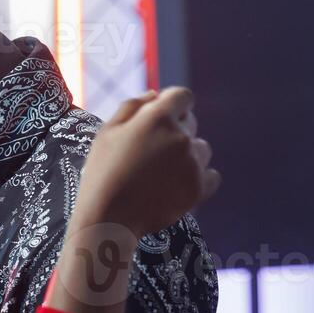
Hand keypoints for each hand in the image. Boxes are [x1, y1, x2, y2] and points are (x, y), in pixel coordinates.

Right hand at [77, 88, 219, 238]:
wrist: (108, 218)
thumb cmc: (102, 172)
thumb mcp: (107, 132)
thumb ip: (132, 106)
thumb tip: (155, 94)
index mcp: (159, 117)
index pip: (182, 96)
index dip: (171, 105)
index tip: (159, 119)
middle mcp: (181, 137)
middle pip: (191, 123)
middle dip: (175, 131)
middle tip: (151, 153)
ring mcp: (193, 164)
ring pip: (202, 149)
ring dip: (187, 155)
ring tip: (161, 173)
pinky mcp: (199, 188)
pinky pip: (211, 175)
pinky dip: (198, 178)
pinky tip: (176, 186)